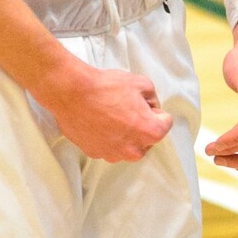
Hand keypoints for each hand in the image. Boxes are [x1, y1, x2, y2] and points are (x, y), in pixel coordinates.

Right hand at [46, 62, 172, 162]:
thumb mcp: (141, 82)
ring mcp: (113, 154)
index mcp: (151, 132)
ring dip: (123, 134)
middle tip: (125, 108)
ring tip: (109, 115)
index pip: (165, 123)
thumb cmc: (106, 87)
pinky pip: (108, 147)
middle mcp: (134, 150)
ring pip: (127, 146)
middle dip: (141, 125)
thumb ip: (153, 98)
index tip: (141, 103)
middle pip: (147, 139)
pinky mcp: (95, 153)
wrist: (72, 93)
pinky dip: (106, 137)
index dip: (154, 110)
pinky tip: (98, 121)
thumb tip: (150, 106)